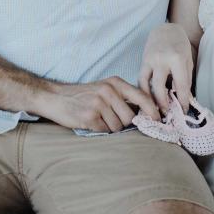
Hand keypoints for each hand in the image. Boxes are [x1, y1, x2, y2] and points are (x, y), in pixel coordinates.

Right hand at [33, 76, 160, 132]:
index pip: (142, 97)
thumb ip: (123, 97)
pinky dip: (100, 130)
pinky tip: (90, 121)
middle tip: (110, 118)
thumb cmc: (83, 95)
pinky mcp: (89, 116)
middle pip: (130, 117)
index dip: (152, 110)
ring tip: (98, 118)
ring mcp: (98, 104)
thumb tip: (147, 112)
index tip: (158, 119)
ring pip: (118, 127)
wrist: (55, 97)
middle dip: (123, 123)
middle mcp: (108, 91)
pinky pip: (105, 131)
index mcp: (115, 83)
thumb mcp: (105, 88)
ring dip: (110, 127)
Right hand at [139, 23, 194, 112]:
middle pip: (160, 87)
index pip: (181, 85)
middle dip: (163, 103)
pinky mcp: (143, 61)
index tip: (184, 111)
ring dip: (150, 99)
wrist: (166, 30)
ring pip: (147, 84)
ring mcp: (150, 60)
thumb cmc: (180, 46)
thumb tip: (183, 99)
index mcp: (177, 59)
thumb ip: (185, 79)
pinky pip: (141, 79)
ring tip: (155, 109)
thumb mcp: (188, 61)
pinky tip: (147, 98)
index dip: (183, 100)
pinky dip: (144, 90)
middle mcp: (162, 60)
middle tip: (167, 113)